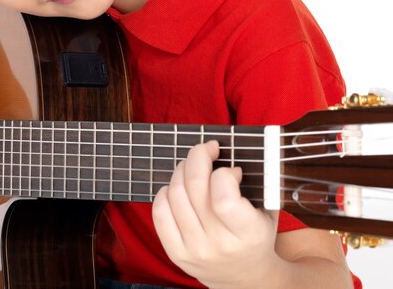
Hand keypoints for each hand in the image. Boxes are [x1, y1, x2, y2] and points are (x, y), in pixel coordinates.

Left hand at [152, 141, 280, 288]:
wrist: (246, 278)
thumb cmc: (256, 236)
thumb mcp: (266, 212)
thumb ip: (254, 183)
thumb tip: (224, 158)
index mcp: (248, 234)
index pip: (223, 197)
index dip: (223, 173)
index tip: (230, 170)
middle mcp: (218, 244)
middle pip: (194, 187)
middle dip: (198, 156)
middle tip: (206, 150)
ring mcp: (194, 250)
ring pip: (175, 194)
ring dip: (182, 170)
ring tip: (193, 167)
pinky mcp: (176, 253)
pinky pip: (160, 212)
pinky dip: (165, 191)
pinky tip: (177, 187)